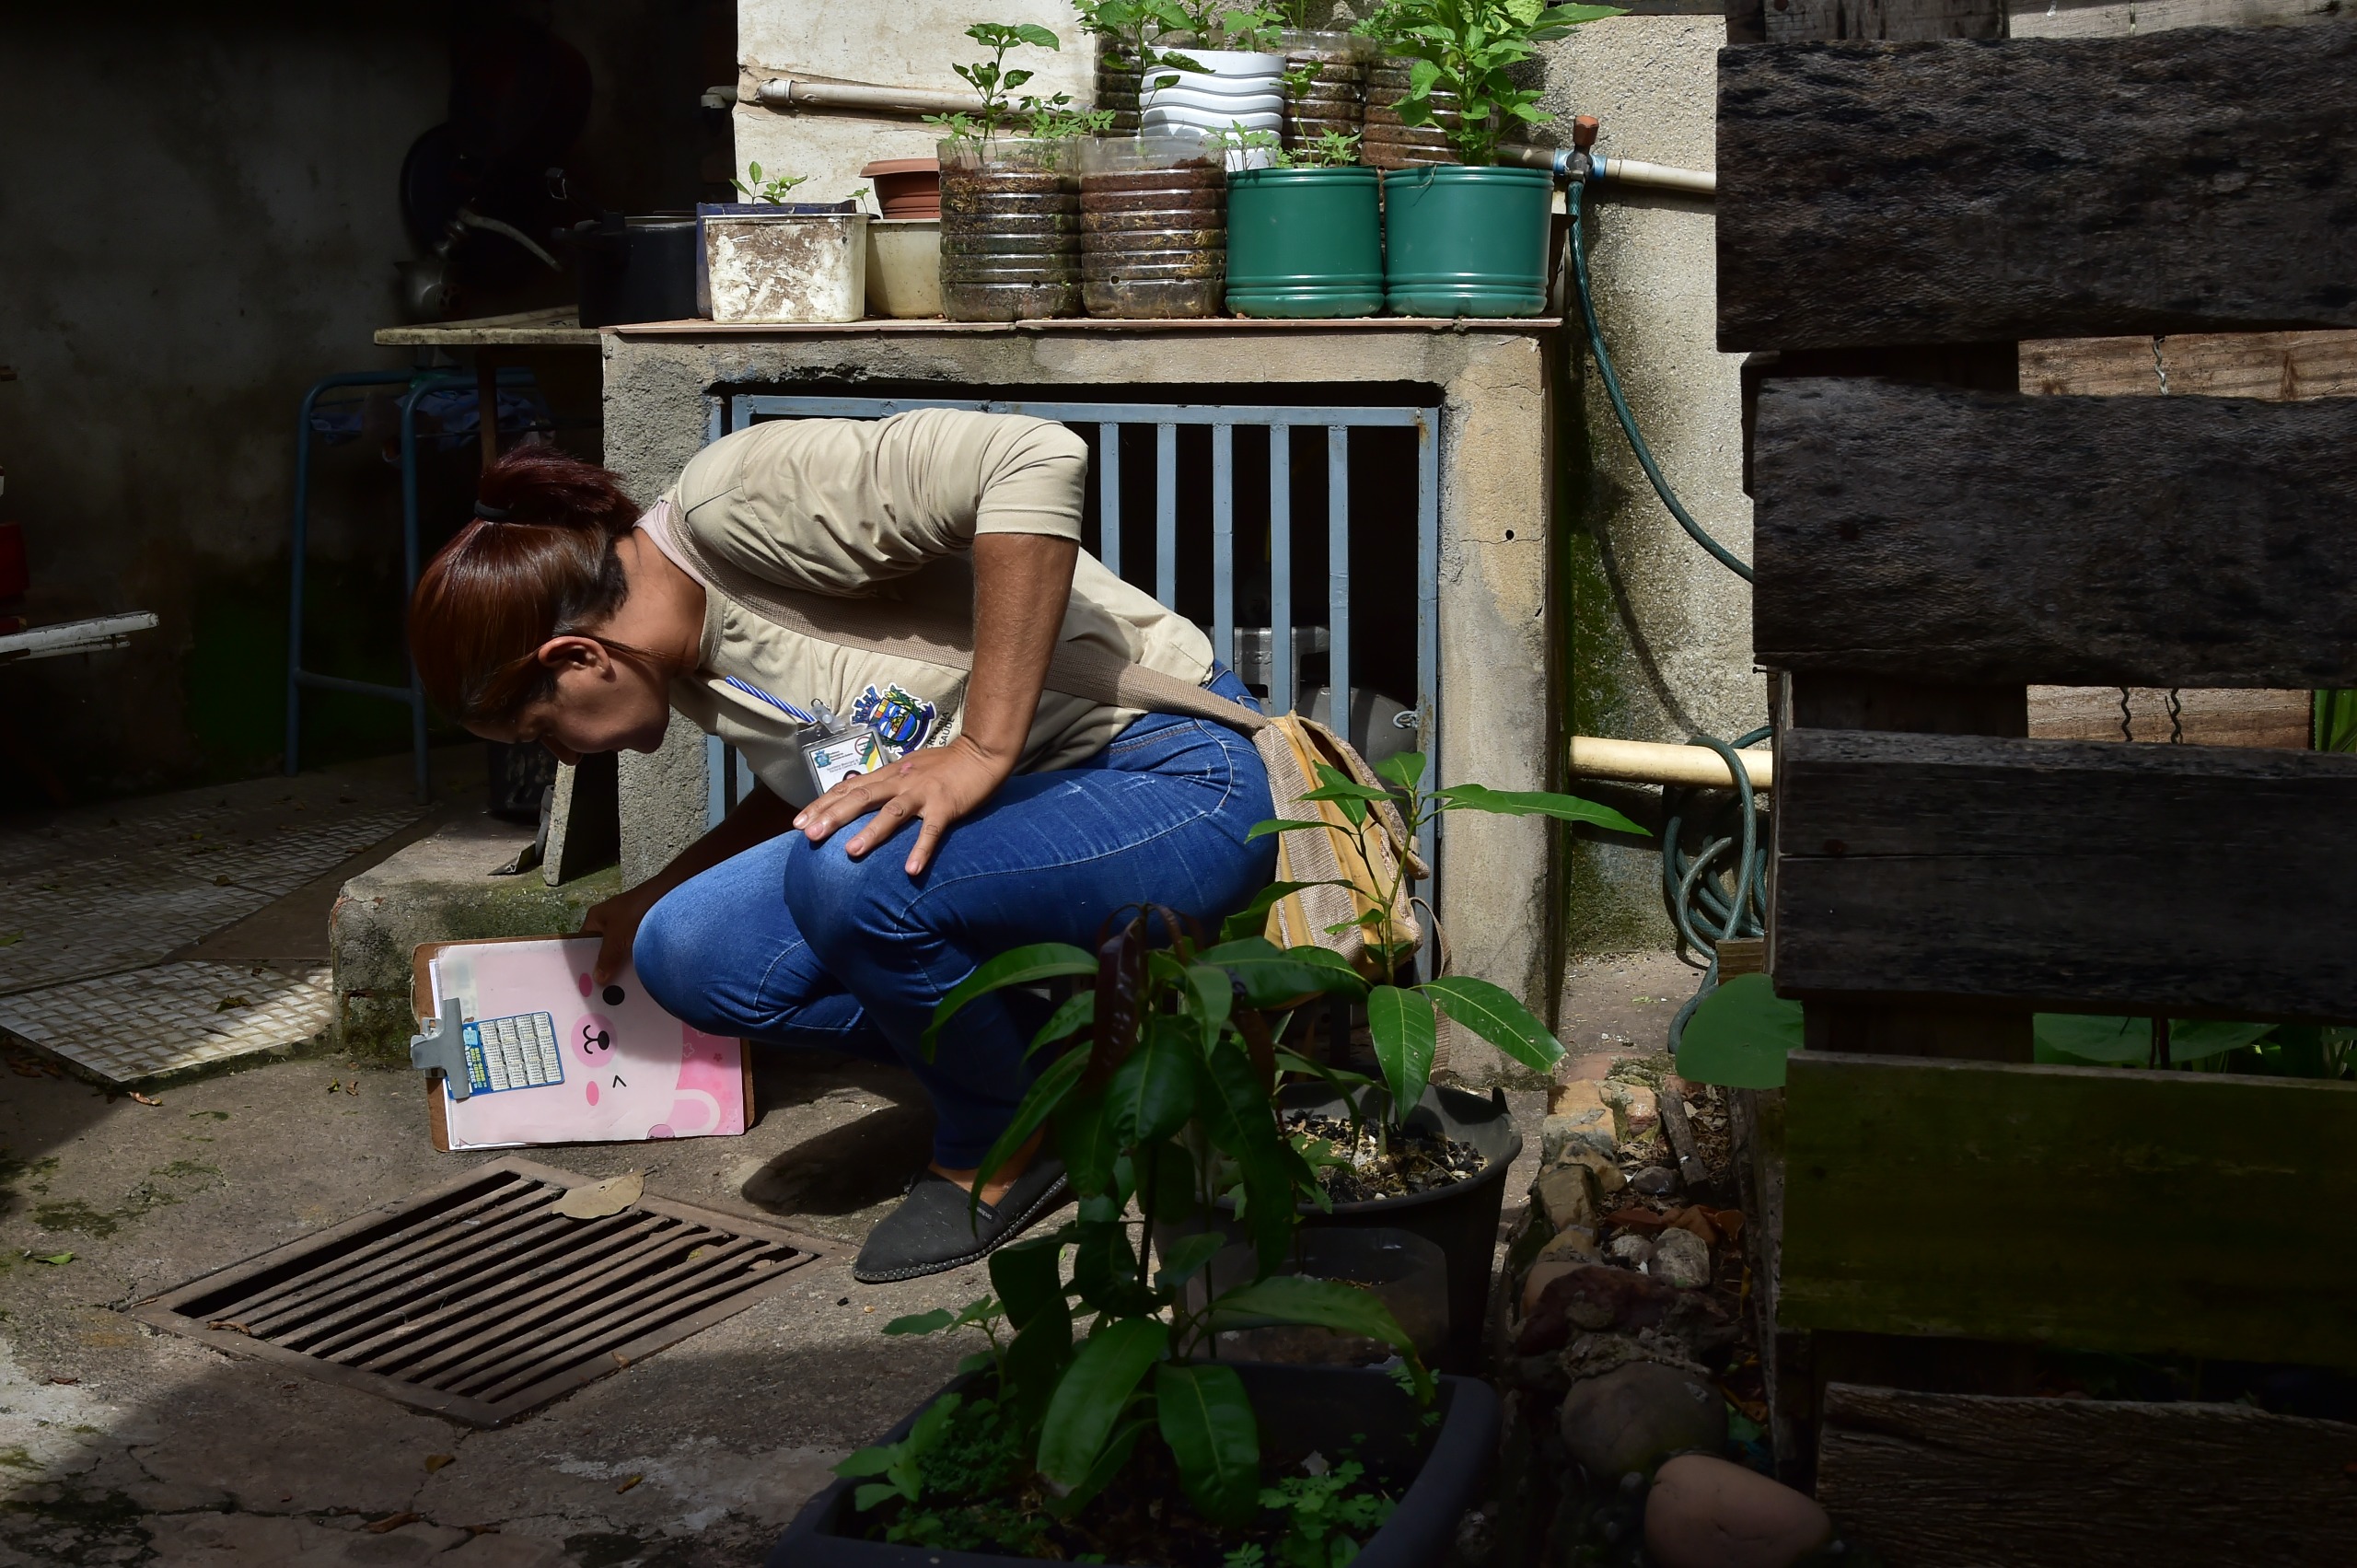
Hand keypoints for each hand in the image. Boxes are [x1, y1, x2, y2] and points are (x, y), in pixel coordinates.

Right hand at [579, 881, 667, 984]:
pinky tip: (638, 979)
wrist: (673, 894)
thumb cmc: (638, 911)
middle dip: (605, 968)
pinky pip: (637, 952)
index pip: (583, 943)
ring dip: (622, 967)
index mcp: (597, 919)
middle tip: (605, 991)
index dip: (584, 961)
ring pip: (621, 953)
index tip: (585, 983)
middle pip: (603, 950)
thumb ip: (606, 957)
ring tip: (621, 991)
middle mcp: (611, 922)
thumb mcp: (617, 936)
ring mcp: (629, 928)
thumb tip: (598, 978)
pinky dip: (637, 962)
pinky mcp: (646, 933)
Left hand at [792, 736, 1012, 876]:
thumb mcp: (908, 769)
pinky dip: (921, 849)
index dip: (823, 804)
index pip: (848, 788)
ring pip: (892, 813)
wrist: (981, 753)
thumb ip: (885, 783)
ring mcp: (923, 794)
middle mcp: (900, 782)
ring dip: (871, 832)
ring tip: (851, 852)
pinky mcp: (946, 806)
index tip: (798, 822)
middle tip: (809, 835)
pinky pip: (931, 831)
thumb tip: (859, 796)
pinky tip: (911, 871)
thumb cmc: (944, 764)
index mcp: (888, 774)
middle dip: (834, 816)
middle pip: (861, 798)